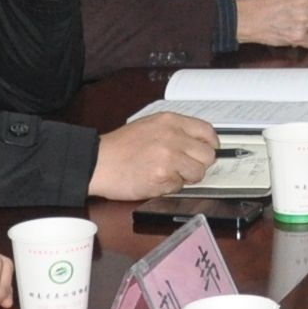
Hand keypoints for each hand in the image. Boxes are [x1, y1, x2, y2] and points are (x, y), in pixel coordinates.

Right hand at [92, 111, 218, 199]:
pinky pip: (179, 186)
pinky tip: (154, 180)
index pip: (207, 132)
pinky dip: (170, 187)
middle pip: (208, 155)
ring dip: (185, 178)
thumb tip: (198, 143)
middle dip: (198, 165)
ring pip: (197, 173)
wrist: (98, 162)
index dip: (210, 145)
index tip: (206, 152)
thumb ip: (175, 131)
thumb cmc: (120, 147)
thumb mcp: (150, 125)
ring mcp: (169, 157)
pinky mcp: (162, 176)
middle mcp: (173, 136)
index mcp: (170, 121)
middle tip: (183, 168)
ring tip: (167, 174)